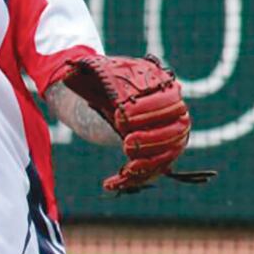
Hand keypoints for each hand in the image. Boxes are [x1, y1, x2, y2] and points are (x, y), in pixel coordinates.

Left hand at [59, 54, 214, 192]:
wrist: (102, 98)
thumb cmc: (103, 82)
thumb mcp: (98, 72)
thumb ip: (93, 71)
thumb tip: (75, 71)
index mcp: (163, 86)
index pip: (169, 100)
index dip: (148, 110)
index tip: (120, 116)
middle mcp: (173, 111)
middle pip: (177, 130)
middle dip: (153, 139)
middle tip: (127, 143)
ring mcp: (168, 134)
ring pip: (170, 153)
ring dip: (150, 163)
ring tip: (127, 168)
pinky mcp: (158, 154)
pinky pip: (153, 171)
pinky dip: (134, 180)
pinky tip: (110, 183)